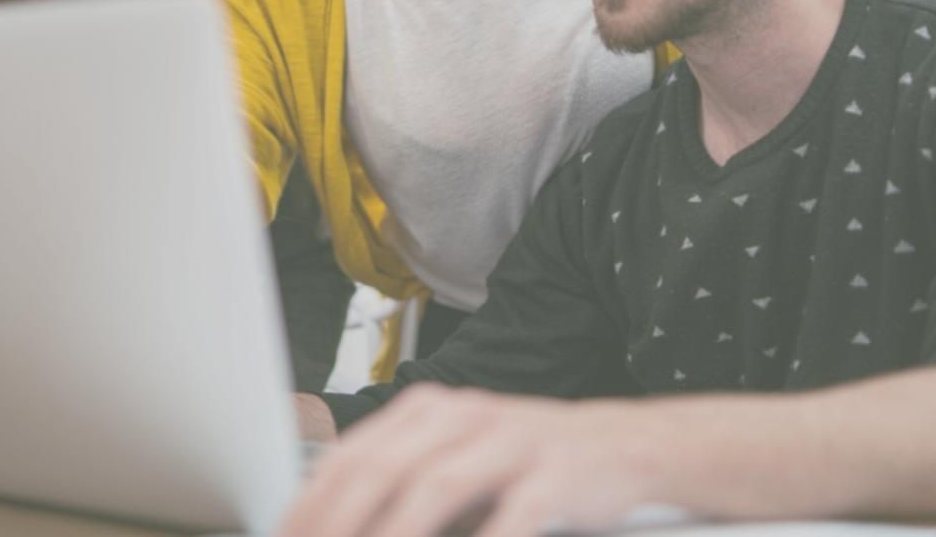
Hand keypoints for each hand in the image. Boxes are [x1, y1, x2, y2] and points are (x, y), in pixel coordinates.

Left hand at [277, 385, 659, 536]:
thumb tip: (327, 518)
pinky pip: (513, 516)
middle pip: (382, 468)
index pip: (351, 455)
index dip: (310, 503)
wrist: (626, 445)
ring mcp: (513, 442)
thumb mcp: (456, 455)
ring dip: (394, 535)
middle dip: (336, 522)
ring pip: (436, 487)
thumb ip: (398, 479)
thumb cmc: (525, 463)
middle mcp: (465, 417)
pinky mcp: (558, 474)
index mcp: (430, 411)